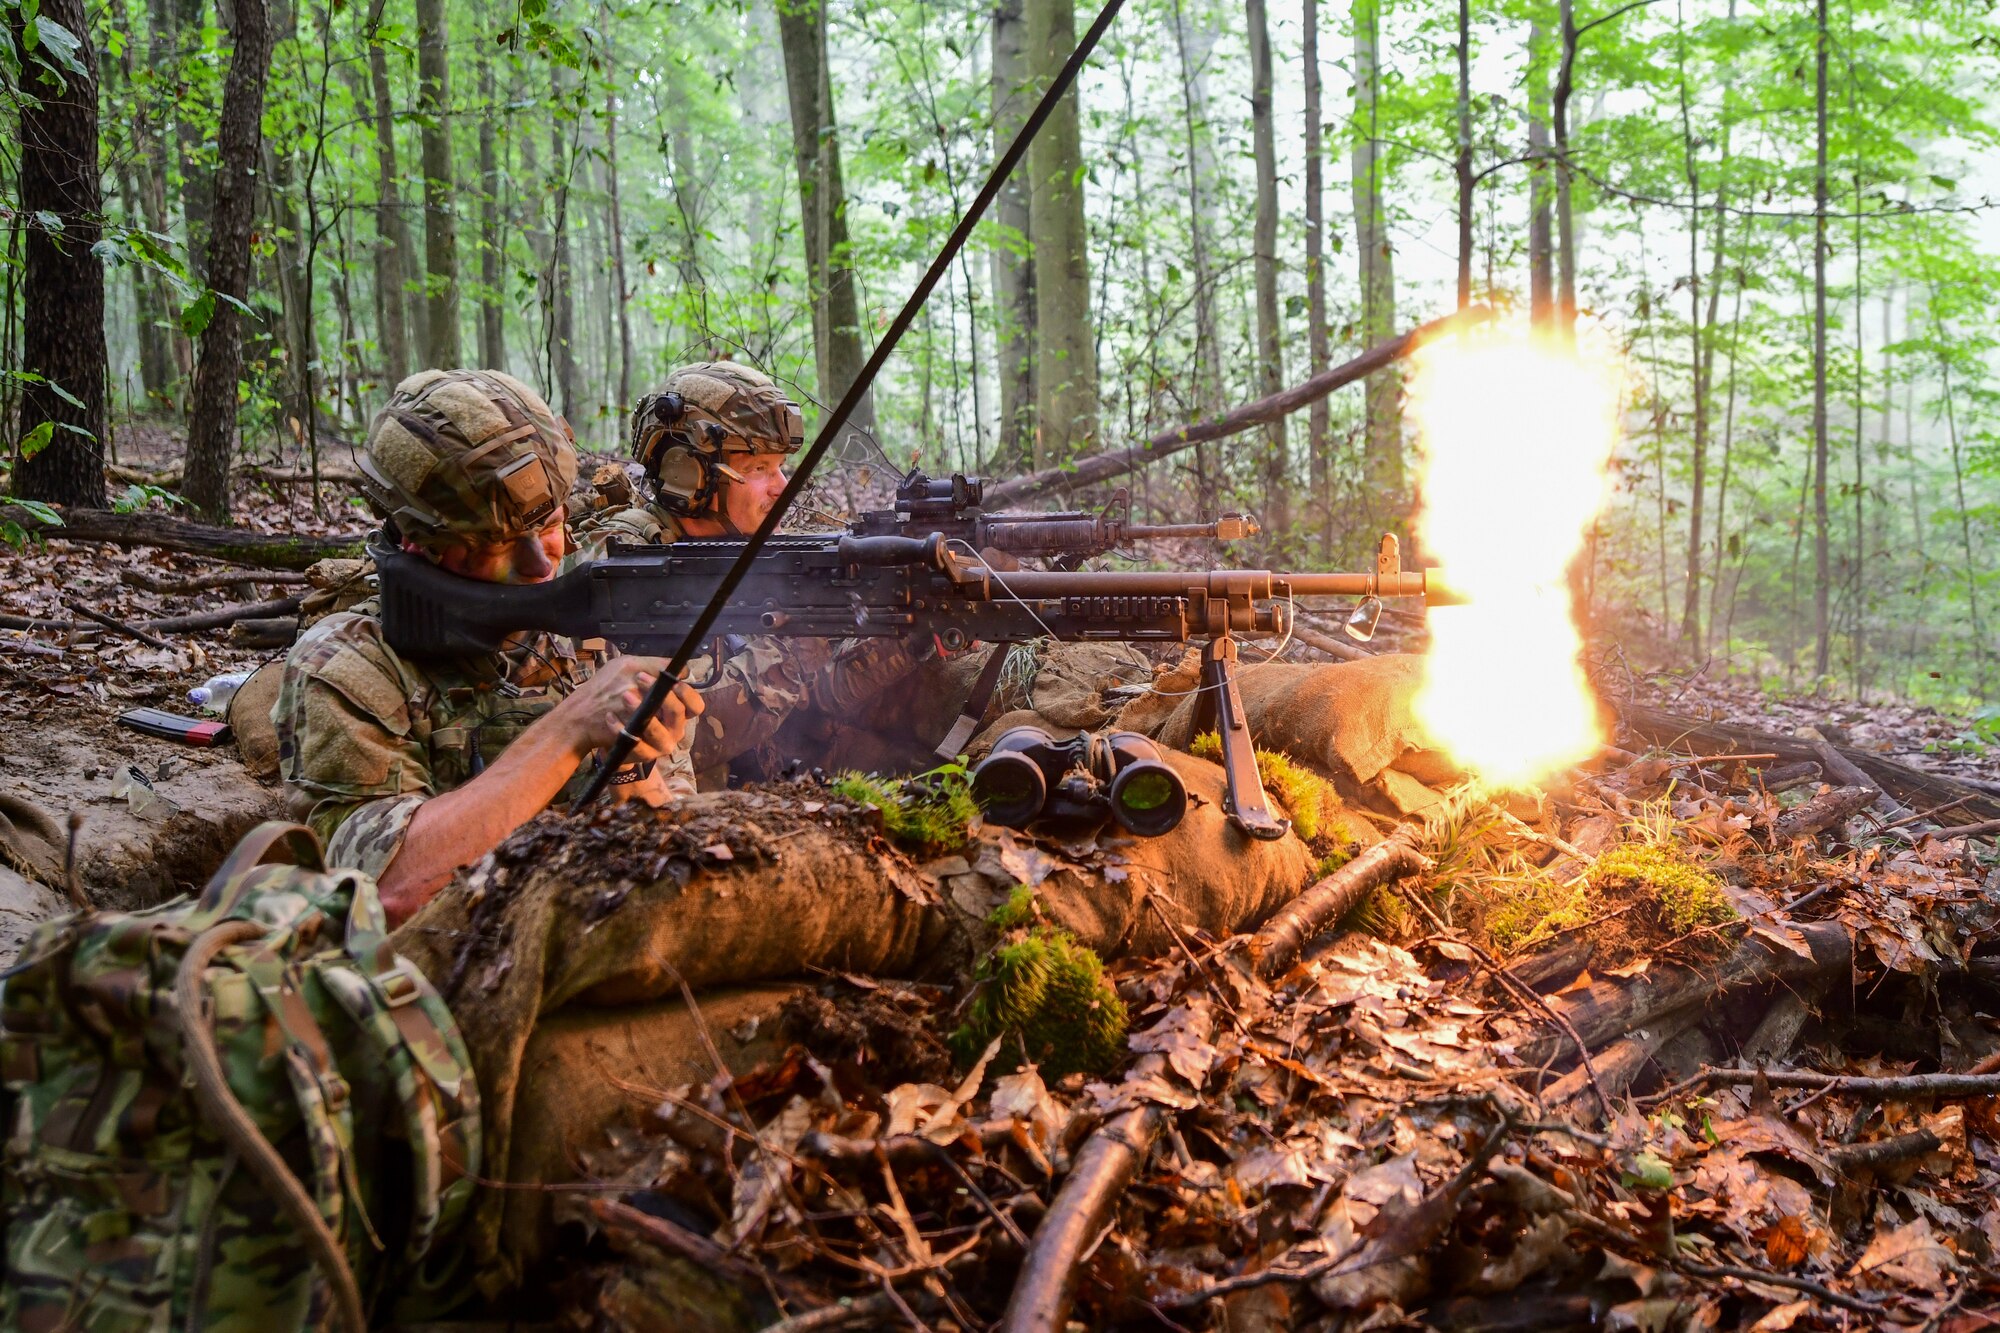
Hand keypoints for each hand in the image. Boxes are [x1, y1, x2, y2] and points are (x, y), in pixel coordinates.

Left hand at [547, 655, 704, 761]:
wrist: (586, 719)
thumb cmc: (613, 691)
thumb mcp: (631, 669)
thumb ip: (655, 666)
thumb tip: (682, 669)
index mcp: (674, 709)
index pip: (695, 706)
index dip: (687, 694)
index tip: (673, 682)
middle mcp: (671, 728)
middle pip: (679, 714)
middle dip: (663, 696)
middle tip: (640, 679)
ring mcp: (658, 744)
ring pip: (659, 733)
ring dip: (642, 712)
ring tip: (625, 696)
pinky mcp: (641, 755)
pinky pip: (637, 746)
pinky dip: (623, 730)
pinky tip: (610, 717)